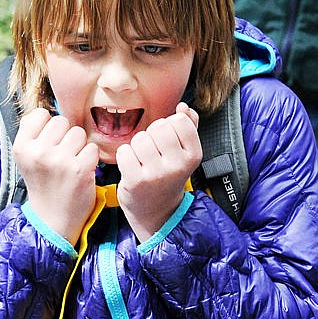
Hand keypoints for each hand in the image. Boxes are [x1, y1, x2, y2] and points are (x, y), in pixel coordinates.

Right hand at [13, 108, 98, 245]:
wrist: (51, 219)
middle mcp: (38, 152)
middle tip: (61, 158)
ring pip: (79, 133)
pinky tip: (81, 172)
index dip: (49, 127)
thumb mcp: (27, 158)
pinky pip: (92, 148)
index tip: (49, 144)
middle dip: (66, 136)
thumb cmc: (43, 184)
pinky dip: (90, 159)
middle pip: (62, 121)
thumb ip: (33, 132)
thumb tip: (46, 111)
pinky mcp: (80, 170)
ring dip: (79, 147)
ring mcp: (59, 161)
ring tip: (71, 164)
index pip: (41, 114)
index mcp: (21, 147)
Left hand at [116, 103, 200, 241]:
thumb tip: (183, 107)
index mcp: (193, 155)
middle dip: (152, 134)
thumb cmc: (168, 176)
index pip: (179, 121)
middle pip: (159, 126)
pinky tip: (132, 166)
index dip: (169, 126)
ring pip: (140, 138)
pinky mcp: (136, 181)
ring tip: (142, 160)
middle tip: (153, 153)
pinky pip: (124, 151)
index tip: (168, 142)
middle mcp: (177, 165)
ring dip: (137, 146)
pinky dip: (124, 156)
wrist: (157, 211)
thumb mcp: (185, 154)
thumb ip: (189, 126)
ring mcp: (156, 174)